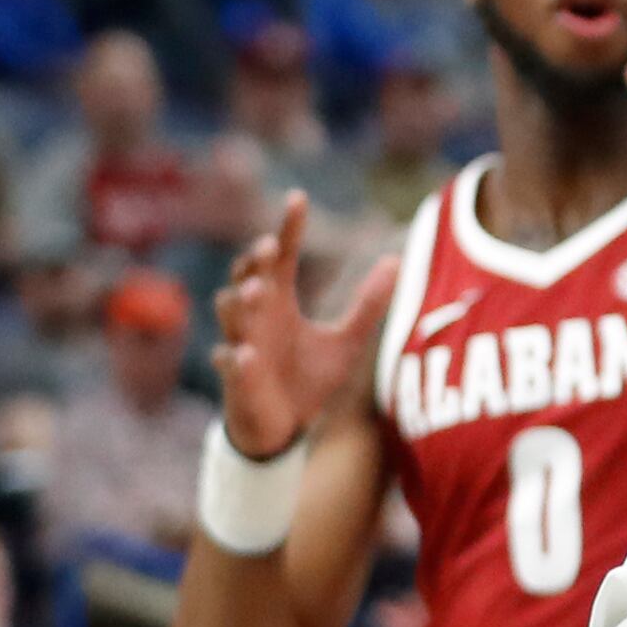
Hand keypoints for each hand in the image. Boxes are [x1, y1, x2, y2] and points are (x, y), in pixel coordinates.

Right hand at [214, 194, 398, 462]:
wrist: (285, 429)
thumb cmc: (309, 379)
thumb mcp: (347, 340)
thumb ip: (368, 303)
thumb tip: (395, 259)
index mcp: (280, 302)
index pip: (281, 257)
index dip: (287, 228)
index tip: (297, 197)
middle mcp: (257, 318)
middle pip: (248, 279)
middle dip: (253, 264)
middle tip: (267, 247)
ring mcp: (243, 346)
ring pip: (233, 317)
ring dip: (242, 303)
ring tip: (257, 290)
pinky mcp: (238, 380)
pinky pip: (231, 366)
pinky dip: (237, 359)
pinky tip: (245, 354)